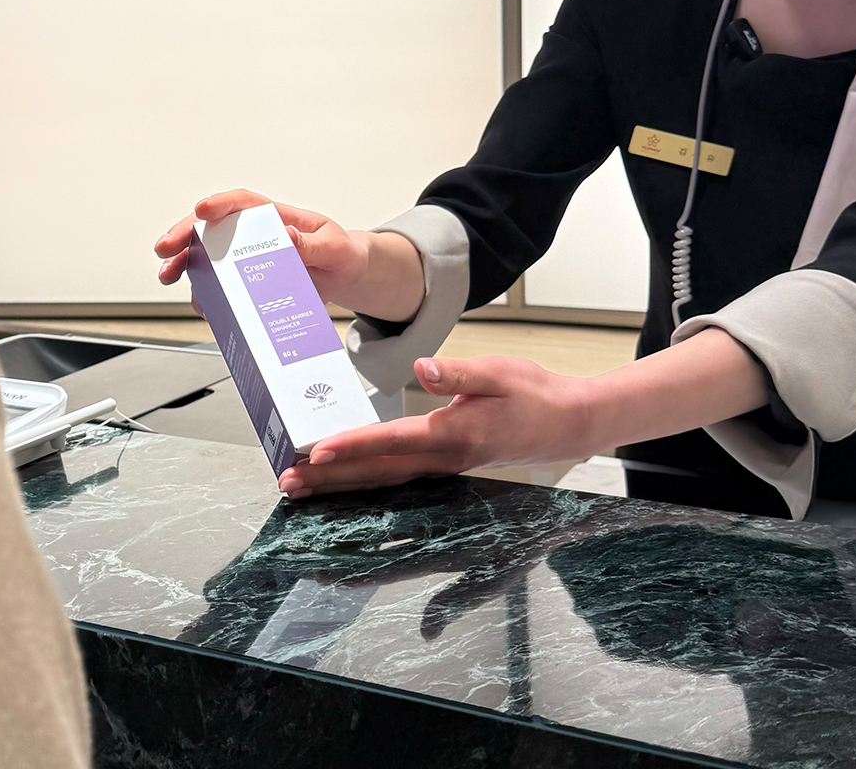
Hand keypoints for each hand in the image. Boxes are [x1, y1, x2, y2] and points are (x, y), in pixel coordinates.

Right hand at [155, 189, 424, 320]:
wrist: (347, 275)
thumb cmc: (342, 253)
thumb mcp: (336, 248)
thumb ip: (315, 245)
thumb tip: (288, 237)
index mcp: (275, 216)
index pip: (242, 202)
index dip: (219, 203)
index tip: (202, 210)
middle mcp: (254, 234)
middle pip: (212, 228)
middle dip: (184, 236)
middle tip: (166, 250)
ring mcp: (247, 258)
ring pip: (207, 255)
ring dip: (184, 265)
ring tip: (169, 276)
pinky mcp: (248, 282)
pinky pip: (220, 286)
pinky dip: (205, 294)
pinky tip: (200, 303)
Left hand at [278, 356, 595, 498]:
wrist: (567, 424)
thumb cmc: (535, 394)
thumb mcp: (501, 372)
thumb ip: (459, 373)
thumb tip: (423, 369)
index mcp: (453, 435)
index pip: (392, 442)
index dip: (353, 447)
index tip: (318, 451)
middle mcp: (444, 459)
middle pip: (377, 473)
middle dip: (331, 479)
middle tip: (288, 482)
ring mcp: (444, 467)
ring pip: (383, 481)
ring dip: (341, 485)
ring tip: (302, 487)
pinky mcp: (446, 466)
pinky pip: (396, 478)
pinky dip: (365, 481)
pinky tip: (343, 481)